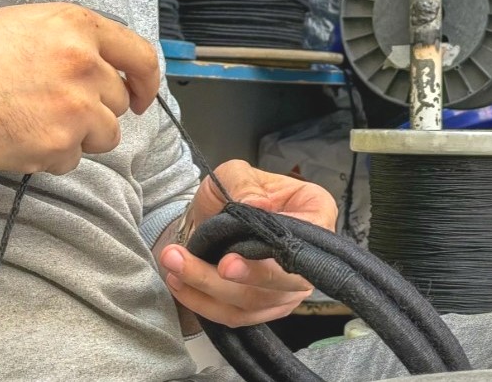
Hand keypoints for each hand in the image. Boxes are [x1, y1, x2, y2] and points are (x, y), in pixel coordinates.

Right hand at [0, 3, 158, 173]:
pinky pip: (74, 161)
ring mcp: (74, 107)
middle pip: (119, 103)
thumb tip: (108, 73)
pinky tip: (20, 138)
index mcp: (76, 27)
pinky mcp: (57, 144)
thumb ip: (75, 47)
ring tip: (35, 123)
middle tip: (55, 109)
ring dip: (79, 137)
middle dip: (95, 112)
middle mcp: (83, 64)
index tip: (141, 98)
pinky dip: (52, 158)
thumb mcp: (27, 28)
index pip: (141, 57)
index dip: (147, 83)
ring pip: (105, 136)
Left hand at [159, 160, 336, 327]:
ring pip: (253, 302)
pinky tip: (179, 283)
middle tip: (205, 265)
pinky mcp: (266, 308)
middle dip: (237, 277)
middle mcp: (309, 259)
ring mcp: (290, 289)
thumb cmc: (236, 191)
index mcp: (316, 215)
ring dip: (208, 288)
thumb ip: (244, 185)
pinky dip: (204, 303)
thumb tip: (256, 205)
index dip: (274, 255)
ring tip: (175, 266)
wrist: (217, 214)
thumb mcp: (235, 173)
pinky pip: (236, 316)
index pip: (305, 242)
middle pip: (281, 281)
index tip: (232, 260)